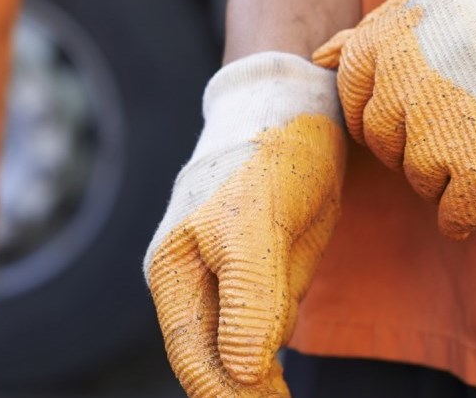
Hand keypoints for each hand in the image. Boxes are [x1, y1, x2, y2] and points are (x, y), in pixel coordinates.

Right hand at [146, 53, 342, 396]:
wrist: (301, 107)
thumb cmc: (270, 154)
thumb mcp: (259, 223)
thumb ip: (250, 299)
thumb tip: (244, 374)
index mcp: (174, 272)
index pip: (195, 360)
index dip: (230, 397)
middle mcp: (193, 285)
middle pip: (212, 367)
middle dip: (244, 397)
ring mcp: (228, 284)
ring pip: (240, 357)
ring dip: (258, 390)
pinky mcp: (261, 279)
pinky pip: (265, 334)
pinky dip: (273, 367)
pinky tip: (285, 387)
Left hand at [314, 0, 475, 237]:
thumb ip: (374, 30)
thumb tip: (319, 57)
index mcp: (380, 45)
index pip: (357, 105)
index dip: (397, 109)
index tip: (436, 102)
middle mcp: (398, 92)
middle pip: (387, 147)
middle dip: (421, 141)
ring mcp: (438, 138)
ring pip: (421, 182)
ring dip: (453, 172)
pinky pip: (456, 219)